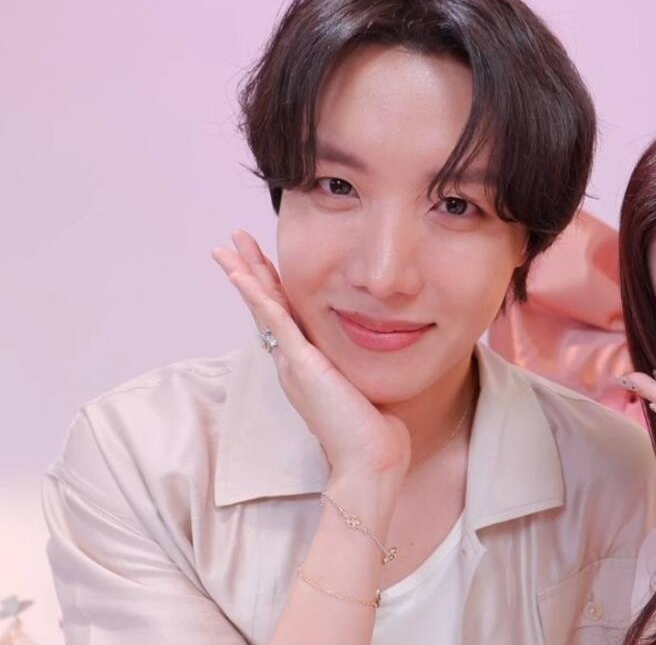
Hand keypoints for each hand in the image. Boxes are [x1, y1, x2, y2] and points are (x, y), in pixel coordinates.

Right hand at [212, 230, 411, 479]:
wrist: (372, 461)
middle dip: (249, 272)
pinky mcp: (302, 363)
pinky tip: (242, 275)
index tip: (259, 263)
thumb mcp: (364, 389)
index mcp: (307, 366)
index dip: (270, 288)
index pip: (284, 317)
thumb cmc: (375, 433)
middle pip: (265, 307)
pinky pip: (275, 321)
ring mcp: (294, 362)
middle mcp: (293, 362)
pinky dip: (257, 296)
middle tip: (230, 244)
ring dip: (245, 275)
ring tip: (226, 248)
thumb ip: (359, 370)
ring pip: (263, 308)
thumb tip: (379, 353)